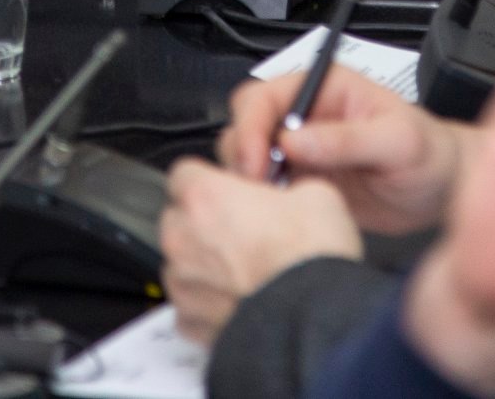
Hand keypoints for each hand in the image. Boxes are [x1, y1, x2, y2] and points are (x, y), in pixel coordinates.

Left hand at [159, 158, 361, 344]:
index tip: (231, 188)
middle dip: (205, 220)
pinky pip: (190, 304)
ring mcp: (183, 284)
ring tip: (247, 268)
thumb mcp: (316, 192)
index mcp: (205, 197)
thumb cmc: (311, 259)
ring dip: (204, 262)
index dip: (212, 179)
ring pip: (181, 262)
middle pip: (178, 218)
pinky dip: (208, 301)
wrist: (315, 318)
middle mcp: (183, 239)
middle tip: (245, 228)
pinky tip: (241, 297)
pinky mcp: (192, 323)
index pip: (183, 173)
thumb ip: (285, 187)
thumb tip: (290, 194)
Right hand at [217, 64, 477, 234]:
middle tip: (258, 188)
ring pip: (248, 159)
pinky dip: (262, 203)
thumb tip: (294, 139)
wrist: (443, 191)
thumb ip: (348, 139)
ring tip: (271, 204)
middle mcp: (306, 116)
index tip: (257, 161)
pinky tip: (281, 216)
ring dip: (249, 181)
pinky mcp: (301, 184)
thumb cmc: (430, 153)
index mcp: (325, 88)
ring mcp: (301, 151)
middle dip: (243, 155)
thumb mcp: (398, 141)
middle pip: (246, 125)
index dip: (252, 126)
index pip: (265, 95)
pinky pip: (266, 191)